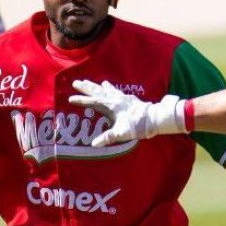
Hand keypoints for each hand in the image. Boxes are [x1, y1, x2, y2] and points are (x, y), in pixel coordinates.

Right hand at [69, 80, 185, 146]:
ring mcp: (122, 97)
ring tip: (88, 82)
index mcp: (111, 106)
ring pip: (105, 89)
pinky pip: (115, 90)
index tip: (70, 98)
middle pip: (97, 91)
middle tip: (75, 82)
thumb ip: (108, 137)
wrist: (154, 118)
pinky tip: (107, 85)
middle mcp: (115, 99)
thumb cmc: (138, 126)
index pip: (93, 102)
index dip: (81, 100)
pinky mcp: (128, 98)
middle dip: (86, 88)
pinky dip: (109, 87)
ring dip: (95, 86)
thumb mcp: (121, 133)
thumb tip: (94, 144)